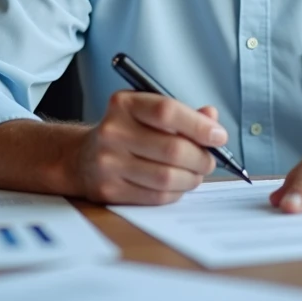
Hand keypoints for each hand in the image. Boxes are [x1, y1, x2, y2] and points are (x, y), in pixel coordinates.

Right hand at [74, 91, 226, 204]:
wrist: (82, 158)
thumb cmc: (127, 131)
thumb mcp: (149, 112)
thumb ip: (183, 114)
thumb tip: (212, 119)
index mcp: (124, 104)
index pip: (167, 111)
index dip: (199, 125)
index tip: (219, 136)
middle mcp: (112, 131)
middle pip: (172, 149)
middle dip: (201, 158)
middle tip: (210, 160)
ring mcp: (108, 163)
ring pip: (167, 177)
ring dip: (192, 178)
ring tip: (196, 173)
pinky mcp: (109, 190)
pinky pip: (156, 196)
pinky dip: (176, 192)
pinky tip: (177, 184)